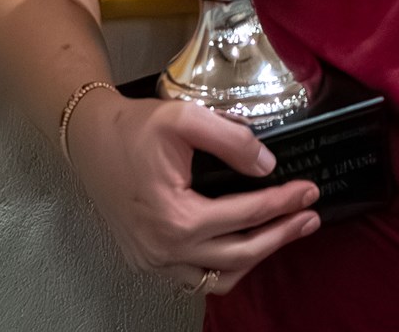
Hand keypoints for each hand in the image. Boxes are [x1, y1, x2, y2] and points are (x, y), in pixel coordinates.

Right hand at [66, 87, 320, 293]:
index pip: (244, 216)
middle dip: (280, 235)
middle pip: (239, 256)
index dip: (282, 203)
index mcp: (176, 218)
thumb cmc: (135, 128)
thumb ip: (231, 139)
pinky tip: (241, 244)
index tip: (309, 190)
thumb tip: (268, 166)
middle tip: (309, 216)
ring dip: (255, 257)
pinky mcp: (147, 262)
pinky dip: (224, 266)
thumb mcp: (185, 119)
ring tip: (283, 231)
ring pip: (218, 278)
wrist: (89, 139)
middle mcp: (165, 251)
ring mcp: (154, 263)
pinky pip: (195, 279)